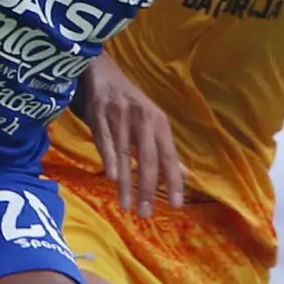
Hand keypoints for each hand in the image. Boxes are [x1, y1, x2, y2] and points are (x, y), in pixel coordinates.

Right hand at [80, 55, 183, 214]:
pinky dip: (108, 158)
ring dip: (126, 182)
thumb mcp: (151, 122)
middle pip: (148, 159)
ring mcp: (120, 117)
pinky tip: (110, 176)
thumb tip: (185, 175)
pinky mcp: (99, 113)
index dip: (174, 180)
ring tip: (127, 205)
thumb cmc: (128, 101)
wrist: (101, 69)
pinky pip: (104, 140)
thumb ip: (165, 150)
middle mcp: (143, 120)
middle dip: (149, 188)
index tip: (177, 204)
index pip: (169, 156)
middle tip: (147, 213)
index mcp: (159, 123)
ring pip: (125, 154)